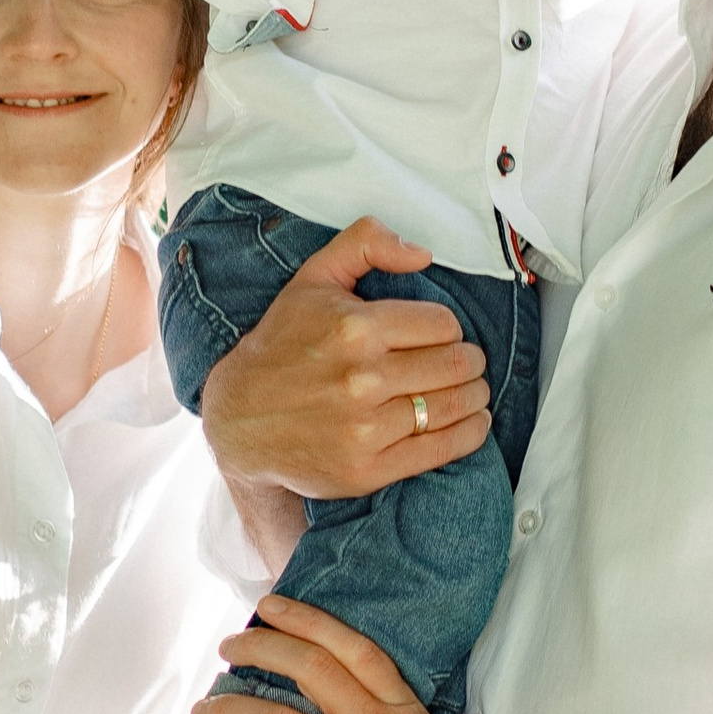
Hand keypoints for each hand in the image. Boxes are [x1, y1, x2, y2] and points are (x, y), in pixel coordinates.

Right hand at [199, 215, 489, 503]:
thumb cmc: (281, 345)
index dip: (448, 329)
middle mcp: (360, 379)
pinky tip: (475, 423)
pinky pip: (441, 449)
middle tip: (467, 364)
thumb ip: (365, 244)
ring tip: (473, 391)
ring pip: (453, 406)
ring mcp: (364, 428)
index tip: (439, 336)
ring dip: (474, 396)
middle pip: (455, 364)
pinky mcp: (367, 470)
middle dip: (469, 361)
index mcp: (354, 327)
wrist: (237, 420)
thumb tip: (423, 254)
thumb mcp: (313, 279)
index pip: (443, 324)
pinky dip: (469, 434)